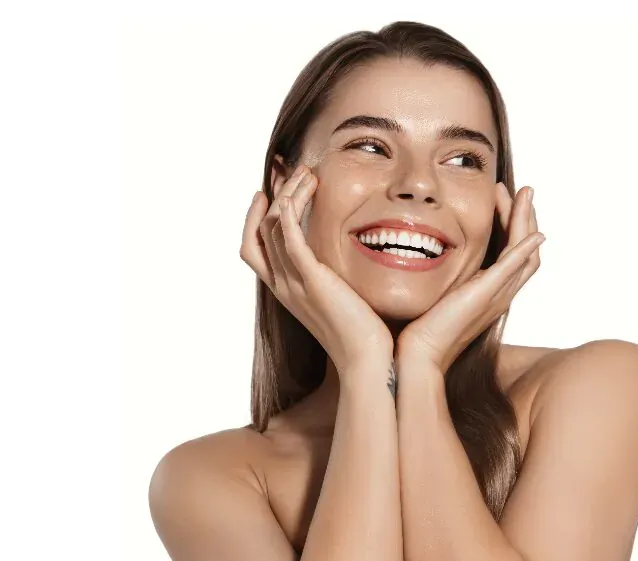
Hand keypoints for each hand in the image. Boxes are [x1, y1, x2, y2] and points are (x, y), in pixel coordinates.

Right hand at [240, 164, 392, 374]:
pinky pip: (288, 238)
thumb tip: (347, 262)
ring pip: (272, 227)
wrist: (369, 361)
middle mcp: (283, 286)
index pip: (254, 249)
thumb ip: (335, 279)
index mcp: (287, 291)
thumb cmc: (364, 335)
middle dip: (270, 197)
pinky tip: (301, 191)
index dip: (255, 219)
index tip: (271, 192)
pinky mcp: (312, 280)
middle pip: (258, 232)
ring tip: (306, 173)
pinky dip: (289, 211)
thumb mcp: (342, 300)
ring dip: (287, 194)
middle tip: (289, 170)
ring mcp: (294, 283)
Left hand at [396, 183, 543, 373]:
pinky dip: (526, 247)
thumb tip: (426, 251)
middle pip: (528, 250)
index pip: (513, 252)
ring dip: (527, 220)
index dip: (513, 224)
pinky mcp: (487, 295)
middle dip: (526, 217)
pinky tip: (532, 231)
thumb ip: (443, 274)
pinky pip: (514, 267)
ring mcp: (497, 294)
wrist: (417, 353)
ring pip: (526, 253)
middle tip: (521, 191)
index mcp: (489, 291)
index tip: (502, 198)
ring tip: (523, 193)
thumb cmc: (419, 326)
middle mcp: (499, 293)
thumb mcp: (437, 291)